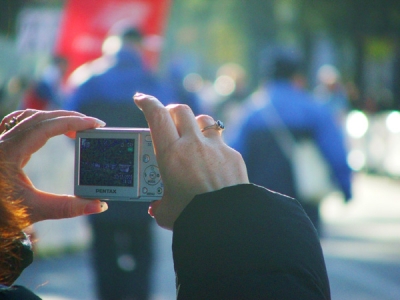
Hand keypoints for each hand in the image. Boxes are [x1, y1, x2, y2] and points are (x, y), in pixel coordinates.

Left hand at [0, 109, 108, 224]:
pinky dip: (41, 123)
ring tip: (76, 128)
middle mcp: (3, 143)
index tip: (94, 124)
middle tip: (92, 126)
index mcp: (8, 152)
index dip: (73, 122)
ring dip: (55, 119)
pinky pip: (22, 124)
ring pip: (30, 118)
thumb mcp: (33, 211)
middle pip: (39, 117)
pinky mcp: (2, 148)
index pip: (46, 127)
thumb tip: (99, 205)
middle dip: (69, 118)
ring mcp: (1, 143)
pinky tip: (51, 130)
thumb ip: (68, 207)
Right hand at [133, 93, 248, 229]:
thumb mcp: (167, 212)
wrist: (227, 223)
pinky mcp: (233, 156)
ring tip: (192, 135)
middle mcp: (193, 145)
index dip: (147, 102)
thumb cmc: (193, 217)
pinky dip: (214, 147)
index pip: (156, 116)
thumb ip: (159, 205)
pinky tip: (213, 163)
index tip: (141, 99)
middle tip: (167, 119)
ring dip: (195, 123)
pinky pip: (222, 143)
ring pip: (205, 120)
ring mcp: (216, 148)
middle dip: (171, 111)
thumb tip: (157, 207)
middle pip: (181, 110)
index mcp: (171, 154)